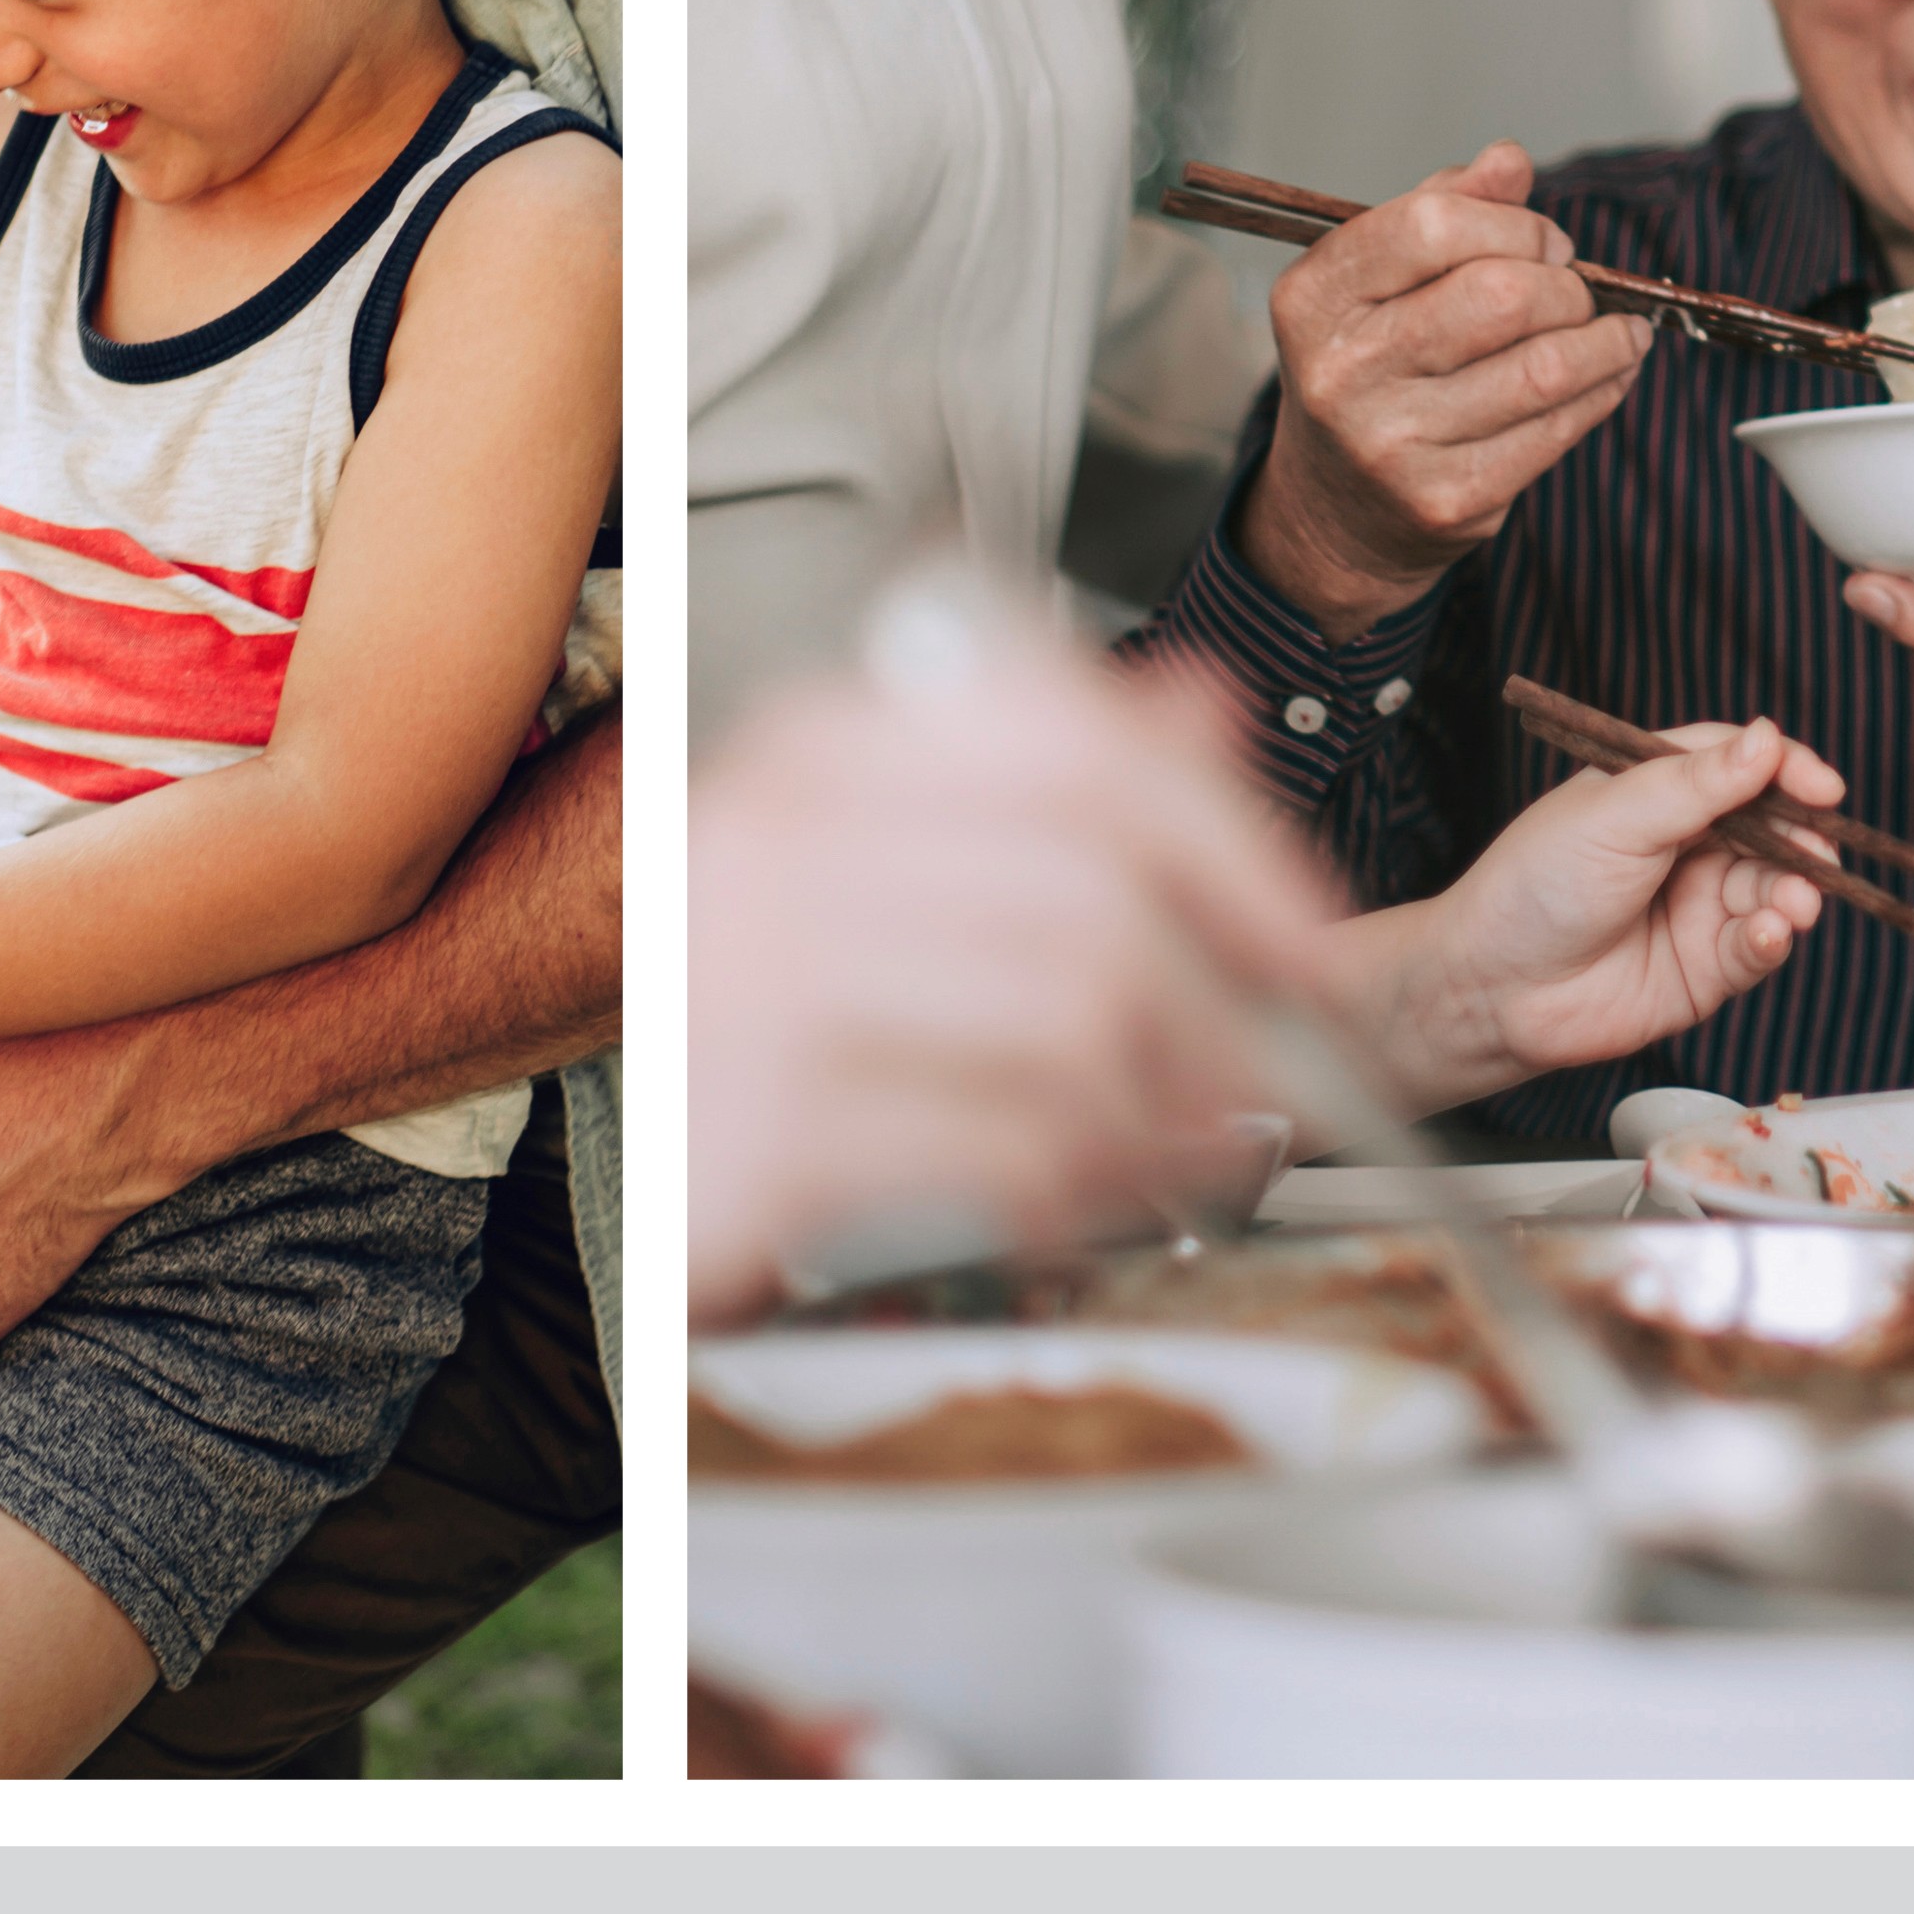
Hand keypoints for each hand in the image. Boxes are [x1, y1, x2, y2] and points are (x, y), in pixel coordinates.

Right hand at [684, 647, 1356, 1313]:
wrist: (610, 1184)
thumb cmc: (746, 1030)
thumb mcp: (879, 877)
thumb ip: (1038, 780)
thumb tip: (1198, 707)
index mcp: (813, 754)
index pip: (1073, 745)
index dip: (1229, 841)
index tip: (1304, 932)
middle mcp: (774, 843)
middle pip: (1093, 883)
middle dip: (1232, 992)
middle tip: (1293, 1067)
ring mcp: (754, 983)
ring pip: (1067, 1010)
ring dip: (1178, 1102)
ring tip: (1205, 1151)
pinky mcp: (761, 1131)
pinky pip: (998, 1144)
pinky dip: (1089, 1188)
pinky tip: (1099, 1206)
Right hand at [1232, 145, 1657, 626]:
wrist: (1334, 511)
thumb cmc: (1367, 370)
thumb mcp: (1373, 282)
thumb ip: (1440, 208)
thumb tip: (1508, 159)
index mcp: (1314, 298)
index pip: (1430, 225)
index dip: (1513, 224)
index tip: (1546, 243)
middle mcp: (1343, 371)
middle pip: (1501, 295)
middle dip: (1565, 285)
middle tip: (1576, 290)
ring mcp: (1393, 443)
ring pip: (1544, 368)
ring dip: (1605, 340)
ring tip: (1617, 331)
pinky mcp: (1446, 500)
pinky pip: (1556, 430)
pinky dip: (1602, 392)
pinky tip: (1607, 375)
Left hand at [1366, 717, 1837, 1109]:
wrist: (1494, 987)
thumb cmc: (1535, 885)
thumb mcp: (1615, 817)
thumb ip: (1697, 784)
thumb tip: (1768, 738)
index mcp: (1657, 790)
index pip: (1738, 762)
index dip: (1784, 768)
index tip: (1823, 786)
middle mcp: (1686, 844)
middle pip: (1771, 826)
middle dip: (1803, 837)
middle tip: (1819, 849)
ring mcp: (1699, 905)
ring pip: (1775, 888)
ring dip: (1795, 892)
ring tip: (1793, 902)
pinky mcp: (1707, 967)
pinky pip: (1758, 946)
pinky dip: (1772, 937)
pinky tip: (1768, 932)